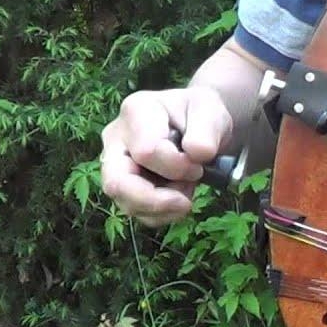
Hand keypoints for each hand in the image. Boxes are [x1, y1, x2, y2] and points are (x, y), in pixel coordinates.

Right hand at [99, 87, 231, 226]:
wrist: (200, 125)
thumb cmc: (201, 114)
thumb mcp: (210, 112)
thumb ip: (206, 131)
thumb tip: (197, 154)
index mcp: (135, 112)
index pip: (145, 152)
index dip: (177, 166)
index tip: (199, 162)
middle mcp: (116, 139)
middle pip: (117, 183)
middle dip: (156, 201)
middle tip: (186, 201)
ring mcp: (116, 165)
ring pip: (127, 203)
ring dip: (165, 207)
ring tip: (187, 187)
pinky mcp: (125, 187)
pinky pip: (139, 213)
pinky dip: (165, 214)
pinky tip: (180, 198)